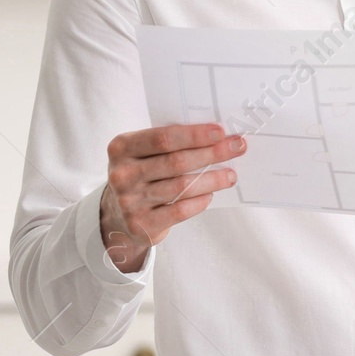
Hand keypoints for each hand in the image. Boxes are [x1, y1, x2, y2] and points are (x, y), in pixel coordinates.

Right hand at [100, 123, 244, 273]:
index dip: (194, 135)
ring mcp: (129, 200)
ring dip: (213, 179)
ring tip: (231, 175)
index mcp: (122, 148)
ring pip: (182, 187)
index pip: (163, 138)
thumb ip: (170, 143)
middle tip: (237, 148)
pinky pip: (179, 211)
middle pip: (177, 162)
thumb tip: (218, 137)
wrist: (117, 214)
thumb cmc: (142, 174)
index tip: (221, 131)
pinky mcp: (140, 224)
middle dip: (212, 153)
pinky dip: (199, 202)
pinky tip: (211, 195)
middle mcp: (122, 174)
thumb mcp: (143, 153)